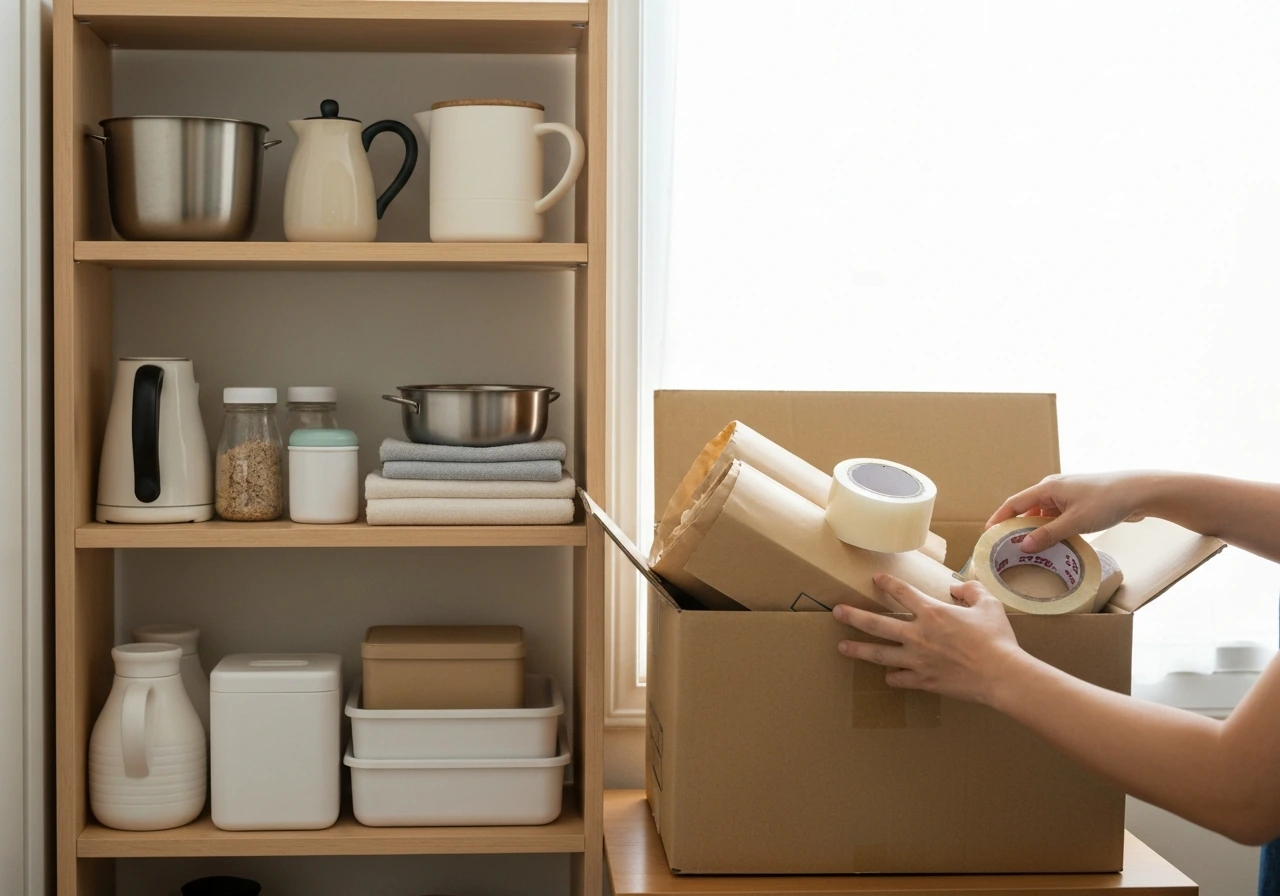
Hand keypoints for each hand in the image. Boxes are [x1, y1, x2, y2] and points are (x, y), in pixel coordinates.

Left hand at [833, 574, 1025, 705]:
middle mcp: (918, 635)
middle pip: (877, 623)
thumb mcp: (989, 604)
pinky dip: (891, 676)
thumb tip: (957, 586)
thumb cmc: (996, 639)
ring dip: (858, 650)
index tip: (876, 579)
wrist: (1001, 675)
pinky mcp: (923, 680)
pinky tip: (887, 675)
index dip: (887, 583)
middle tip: (837, 612)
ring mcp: (917, 660)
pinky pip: (899, 679)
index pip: (902, 592)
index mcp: (932, 613)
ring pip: (879, 654)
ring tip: (841, 647)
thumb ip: (970, 590)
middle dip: (854, 616)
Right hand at [985, 471, 1155, 552]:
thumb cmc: (1107, 502)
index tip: (988, 533)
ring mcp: (1068, 495)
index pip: (1014, 503)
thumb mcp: (1075, 522)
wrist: (1139, 492)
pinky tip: (1055, 544)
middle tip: (1008, 546)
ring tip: (1030, 550)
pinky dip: (1053, 529)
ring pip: (1044, 515)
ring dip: (1038, 530)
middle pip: (1028, 509)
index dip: (999, 518)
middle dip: (1017, 527)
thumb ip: (1048, 535)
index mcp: (1047, 487)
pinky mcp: (1080, 502)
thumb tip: (1023, 545)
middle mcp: (1054, 488)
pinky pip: (1058, 517)